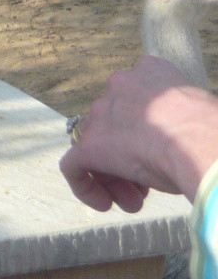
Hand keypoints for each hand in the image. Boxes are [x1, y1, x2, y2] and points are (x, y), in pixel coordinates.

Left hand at [59, 56, 217, 210]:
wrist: (201, 142)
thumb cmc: (210, 131)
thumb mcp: (195, 112)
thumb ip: (176, 116)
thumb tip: (176, 137)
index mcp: (150, 73)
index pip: (137, 103)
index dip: (146, 133)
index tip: (160, 154)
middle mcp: (120, 86)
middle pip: (116, 125)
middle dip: (129, 158)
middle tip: (146, 186)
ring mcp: (101, 114)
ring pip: (97, 145)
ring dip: (114, 176)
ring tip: (135, 202)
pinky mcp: (89, 144)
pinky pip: (73, 166)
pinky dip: (84, 186)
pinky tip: (105, 204)